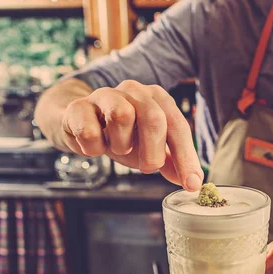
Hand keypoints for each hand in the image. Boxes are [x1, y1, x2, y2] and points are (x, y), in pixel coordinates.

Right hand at [60, 80, 202, 189]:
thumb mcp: (150, 148)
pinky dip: (94, 148)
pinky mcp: (79, 107)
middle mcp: (135, 90)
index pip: (178, 126)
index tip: (191, 183)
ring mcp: (106, 95)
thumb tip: (193, 181)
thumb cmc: (122, 135)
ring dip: (121, 145)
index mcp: (158, 98)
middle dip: (153, 152)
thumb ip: (172, 162)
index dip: (186, 157)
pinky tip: (95, 146)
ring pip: (122, 116)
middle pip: (153, 118)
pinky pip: (89, 131)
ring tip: (117, 148)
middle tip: (147, 168)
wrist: (80, 123)